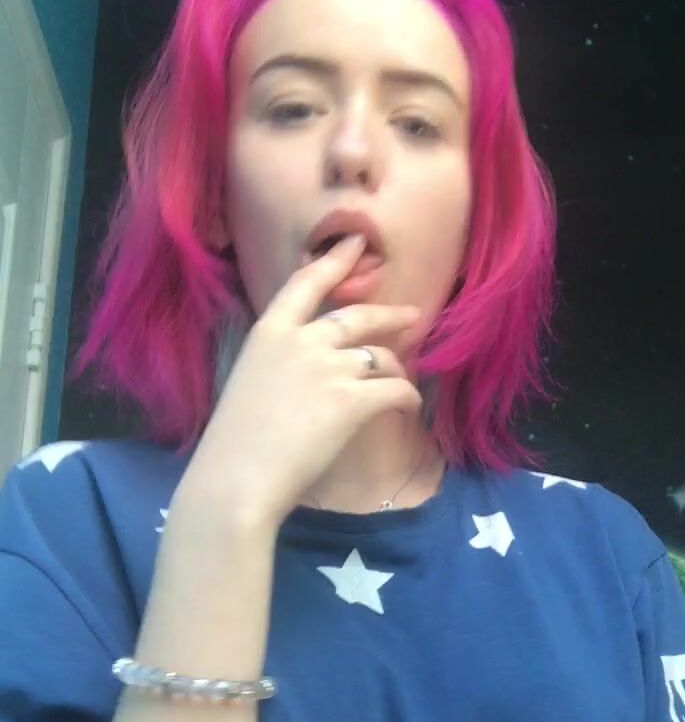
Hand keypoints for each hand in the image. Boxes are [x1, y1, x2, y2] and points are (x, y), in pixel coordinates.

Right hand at [185, 237, 423, 528]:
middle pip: (357, 317)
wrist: (236, 479)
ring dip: (396, 370)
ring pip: (381, 358)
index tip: (356, 242)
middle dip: (389, 315)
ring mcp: (329, 368)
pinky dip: (407, 399)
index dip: (334, 261)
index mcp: (268, 334)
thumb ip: (282, 367)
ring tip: (401, 385)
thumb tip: (314, 373)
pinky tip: (408, 408)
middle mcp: (301, 341)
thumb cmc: (236, 445)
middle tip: (411, 315)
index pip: (305, 284)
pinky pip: (396, 390)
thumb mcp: (249, 384)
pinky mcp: (352, 400)